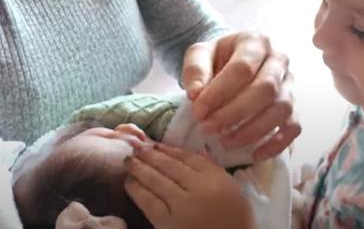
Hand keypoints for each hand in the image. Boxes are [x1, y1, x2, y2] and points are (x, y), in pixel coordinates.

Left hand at [124, 143, 254, 228]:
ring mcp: (182, 206)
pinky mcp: (168, 223)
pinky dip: (137, 190)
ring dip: (140, 169)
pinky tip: (130, 182)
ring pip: (156, 181)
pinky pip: (149, 202)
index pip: (189, 158)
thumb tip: (190, 154)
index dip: (169, 149)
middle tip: (136, 147)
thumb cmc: (235, 219)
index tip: (156, 143)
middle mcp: (198, 189)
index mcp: (216, 179)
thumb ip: (213, 170)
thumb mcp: (233, 190)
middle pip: (170, 167)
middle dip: (150, 155)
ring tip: (129, 161)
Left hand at [181, 32, 301, 160]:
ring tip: (225, 142)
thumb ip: (195, 70)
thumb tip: (196, 94)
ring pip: (282, 109)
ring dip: (253, 130)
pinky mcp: (293, 107)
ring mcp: (289, 85)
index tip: (198, 111)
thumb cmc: (216, 59)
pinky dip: (276, 144)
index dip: (219, 92)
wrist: (229, 63)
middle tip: (208, 129)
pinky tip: (254, 155)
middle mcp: (279, 61)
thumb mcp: (199, 54)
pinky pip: (293, 127)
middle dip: (235, 113)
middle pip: (266, 89)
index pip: (243, 68)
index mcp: (255, 42)